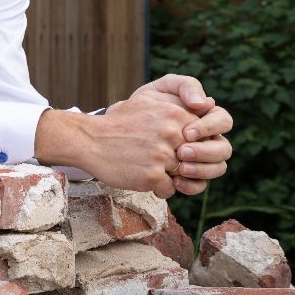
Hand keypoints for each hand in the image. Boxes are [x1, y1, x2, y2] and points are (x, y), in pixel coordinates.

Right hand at [36, 94, 199, 198]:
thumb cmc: (118, 124)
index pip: (201, 138)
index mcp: (174, 114)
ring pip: (183, 176)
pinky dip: (157, 188)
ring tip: (148, 167)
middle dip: (180, 163)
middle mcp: (172, 134)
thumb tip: (206, 108)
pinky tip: (141, 176)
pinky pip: (169, 190)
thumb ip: (177, 109)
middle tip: (158, 159)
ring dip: (168, 176)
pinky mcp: (153, 176)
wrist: (89, 140)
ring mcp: (163, 156)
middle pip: (193, 159)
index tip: (175, 148)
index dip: (189, 147)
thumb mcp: (148, 104)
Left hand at [132, 74, 232, 194]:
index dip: (209, 127)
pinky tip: (175, 182)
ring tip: (179, 169)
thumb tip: (204, 102)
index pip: (223, 121)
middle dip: (205, 152)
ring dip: (202, 170)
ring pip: (217, 168)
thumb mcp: (160, 89)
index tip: (187, 132)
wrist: (119, 128)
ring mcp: (200, 159)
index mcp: (205, 117)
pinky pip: (200, 185)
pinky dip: (191, 185)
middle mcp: (207, 139)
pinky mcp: (189, 175)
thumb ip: (185, 86)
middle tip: (182, 153)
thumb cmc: (143, 105)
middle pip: (224, 148)